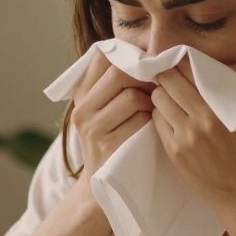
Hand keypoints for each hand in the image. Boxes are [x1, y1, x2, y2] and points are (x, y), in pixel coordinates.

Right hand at [70, 50, 155, 177]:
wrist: (102, 184)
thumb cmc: (112, 140)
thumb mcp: (102, 109)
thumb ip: (112, 83)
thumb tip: (140, 52)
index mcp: (80, 95)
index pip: (102, 58)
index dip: (128, 58)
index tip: (143, 67)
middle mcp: (82, 110)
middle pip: (119, 74)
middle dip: (143, 79)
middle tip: (155, 88)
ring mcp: (93, 129)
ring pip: (133, 97)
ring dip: (150, 103)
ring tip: (152, 111)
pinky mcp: (108, 146)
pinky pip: (141, 121)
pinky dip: (151, 122)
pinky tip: (151, 129)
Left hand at [149, 61, 235, 209]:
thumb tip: (232, 63)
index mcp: (222, 107)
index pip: (189, 71)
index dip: (180, 62)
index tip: (179, 61)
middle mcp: (201, 120)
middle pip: (168, 81)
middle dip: (166, 74)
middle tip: (168, 74)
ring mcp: (185, 137)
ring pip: (158, 100)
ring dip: (161, 94)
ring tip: (169, 95)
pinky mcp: (174, 151)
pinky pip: (157, 121)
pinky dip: (160, 114)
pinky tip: (170, 115)